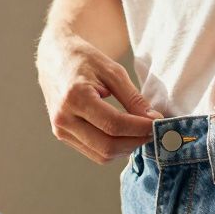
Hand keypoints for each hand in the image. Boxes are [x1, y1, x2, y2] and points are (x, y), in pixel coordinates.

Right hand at [37, 32, 160, 163]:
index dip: (140, 128)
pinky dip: (114, 148)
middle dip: (136, 142)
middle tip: (153, 131)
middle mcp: (63, 118)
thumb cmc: (85, 60)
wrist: (55, 58)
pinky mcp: (63, 135)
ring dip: (126, 148)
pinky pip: (94, 153)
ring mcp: (61, 130)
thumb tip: (153, 121)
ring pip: (102, 155)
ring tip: (140, 132)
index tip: (159, 123)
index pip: (113, 124)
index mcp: (74, 97)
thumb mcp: (113, 71)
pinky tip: (125, 135)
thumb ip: (133, 98)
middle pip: (107, 146)